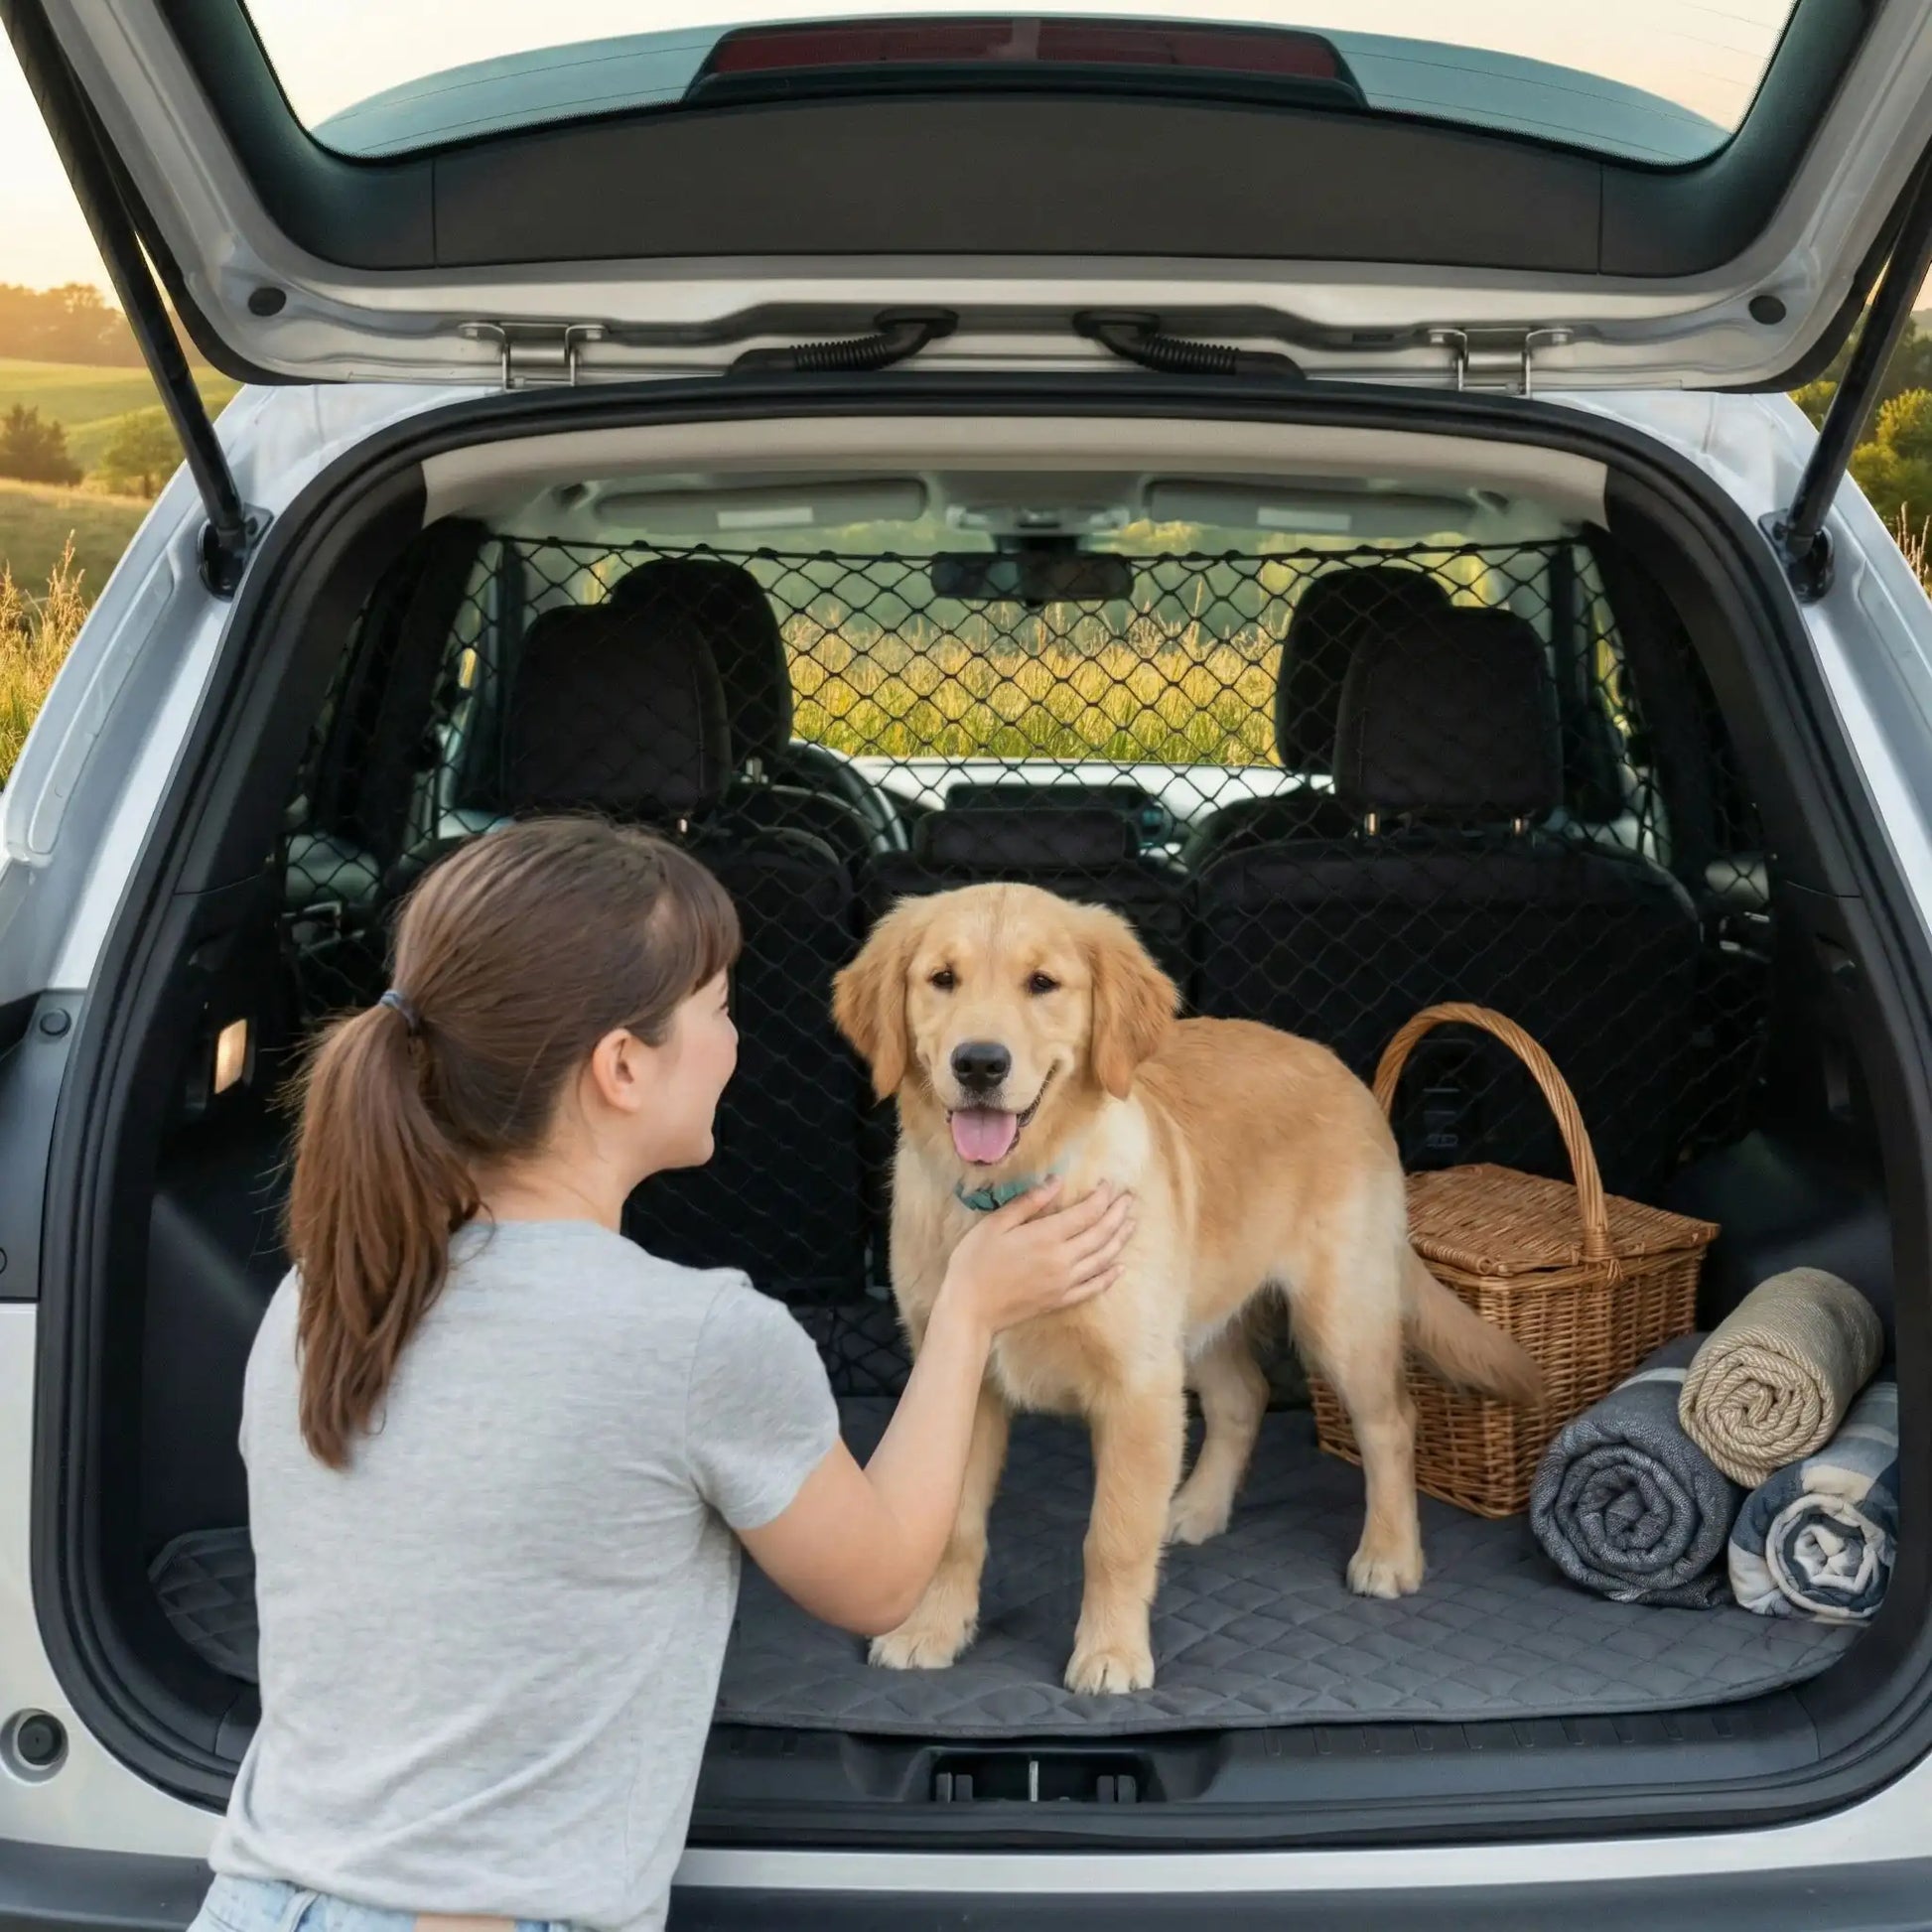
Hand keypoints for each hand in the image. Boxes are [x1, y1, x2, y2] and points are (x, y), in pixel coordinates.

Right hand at [937, 1180, 1134, 1342]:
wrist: (970, 1308)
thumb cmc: (975, 1262)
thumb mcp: (995, 1224)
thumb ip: (1028, 1203)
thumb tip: (1056, 1181)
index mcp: (1047, 1236)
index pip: (1086, 1213)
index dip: (1102, 1197)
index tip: (1109, 1184)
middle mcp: (1063, 1259)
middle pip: (1101, 1233)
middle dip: (1118, 1214)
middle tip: (1130, 1199)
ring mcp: (1065, 1282)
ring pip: (1103, 1258)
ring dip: (1120, 1239)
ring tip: (1132, 1224)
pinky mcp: (1061, 1300)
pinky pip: (1093, 1287)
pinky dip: (1109, 1276)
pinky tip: (1119, 1267)